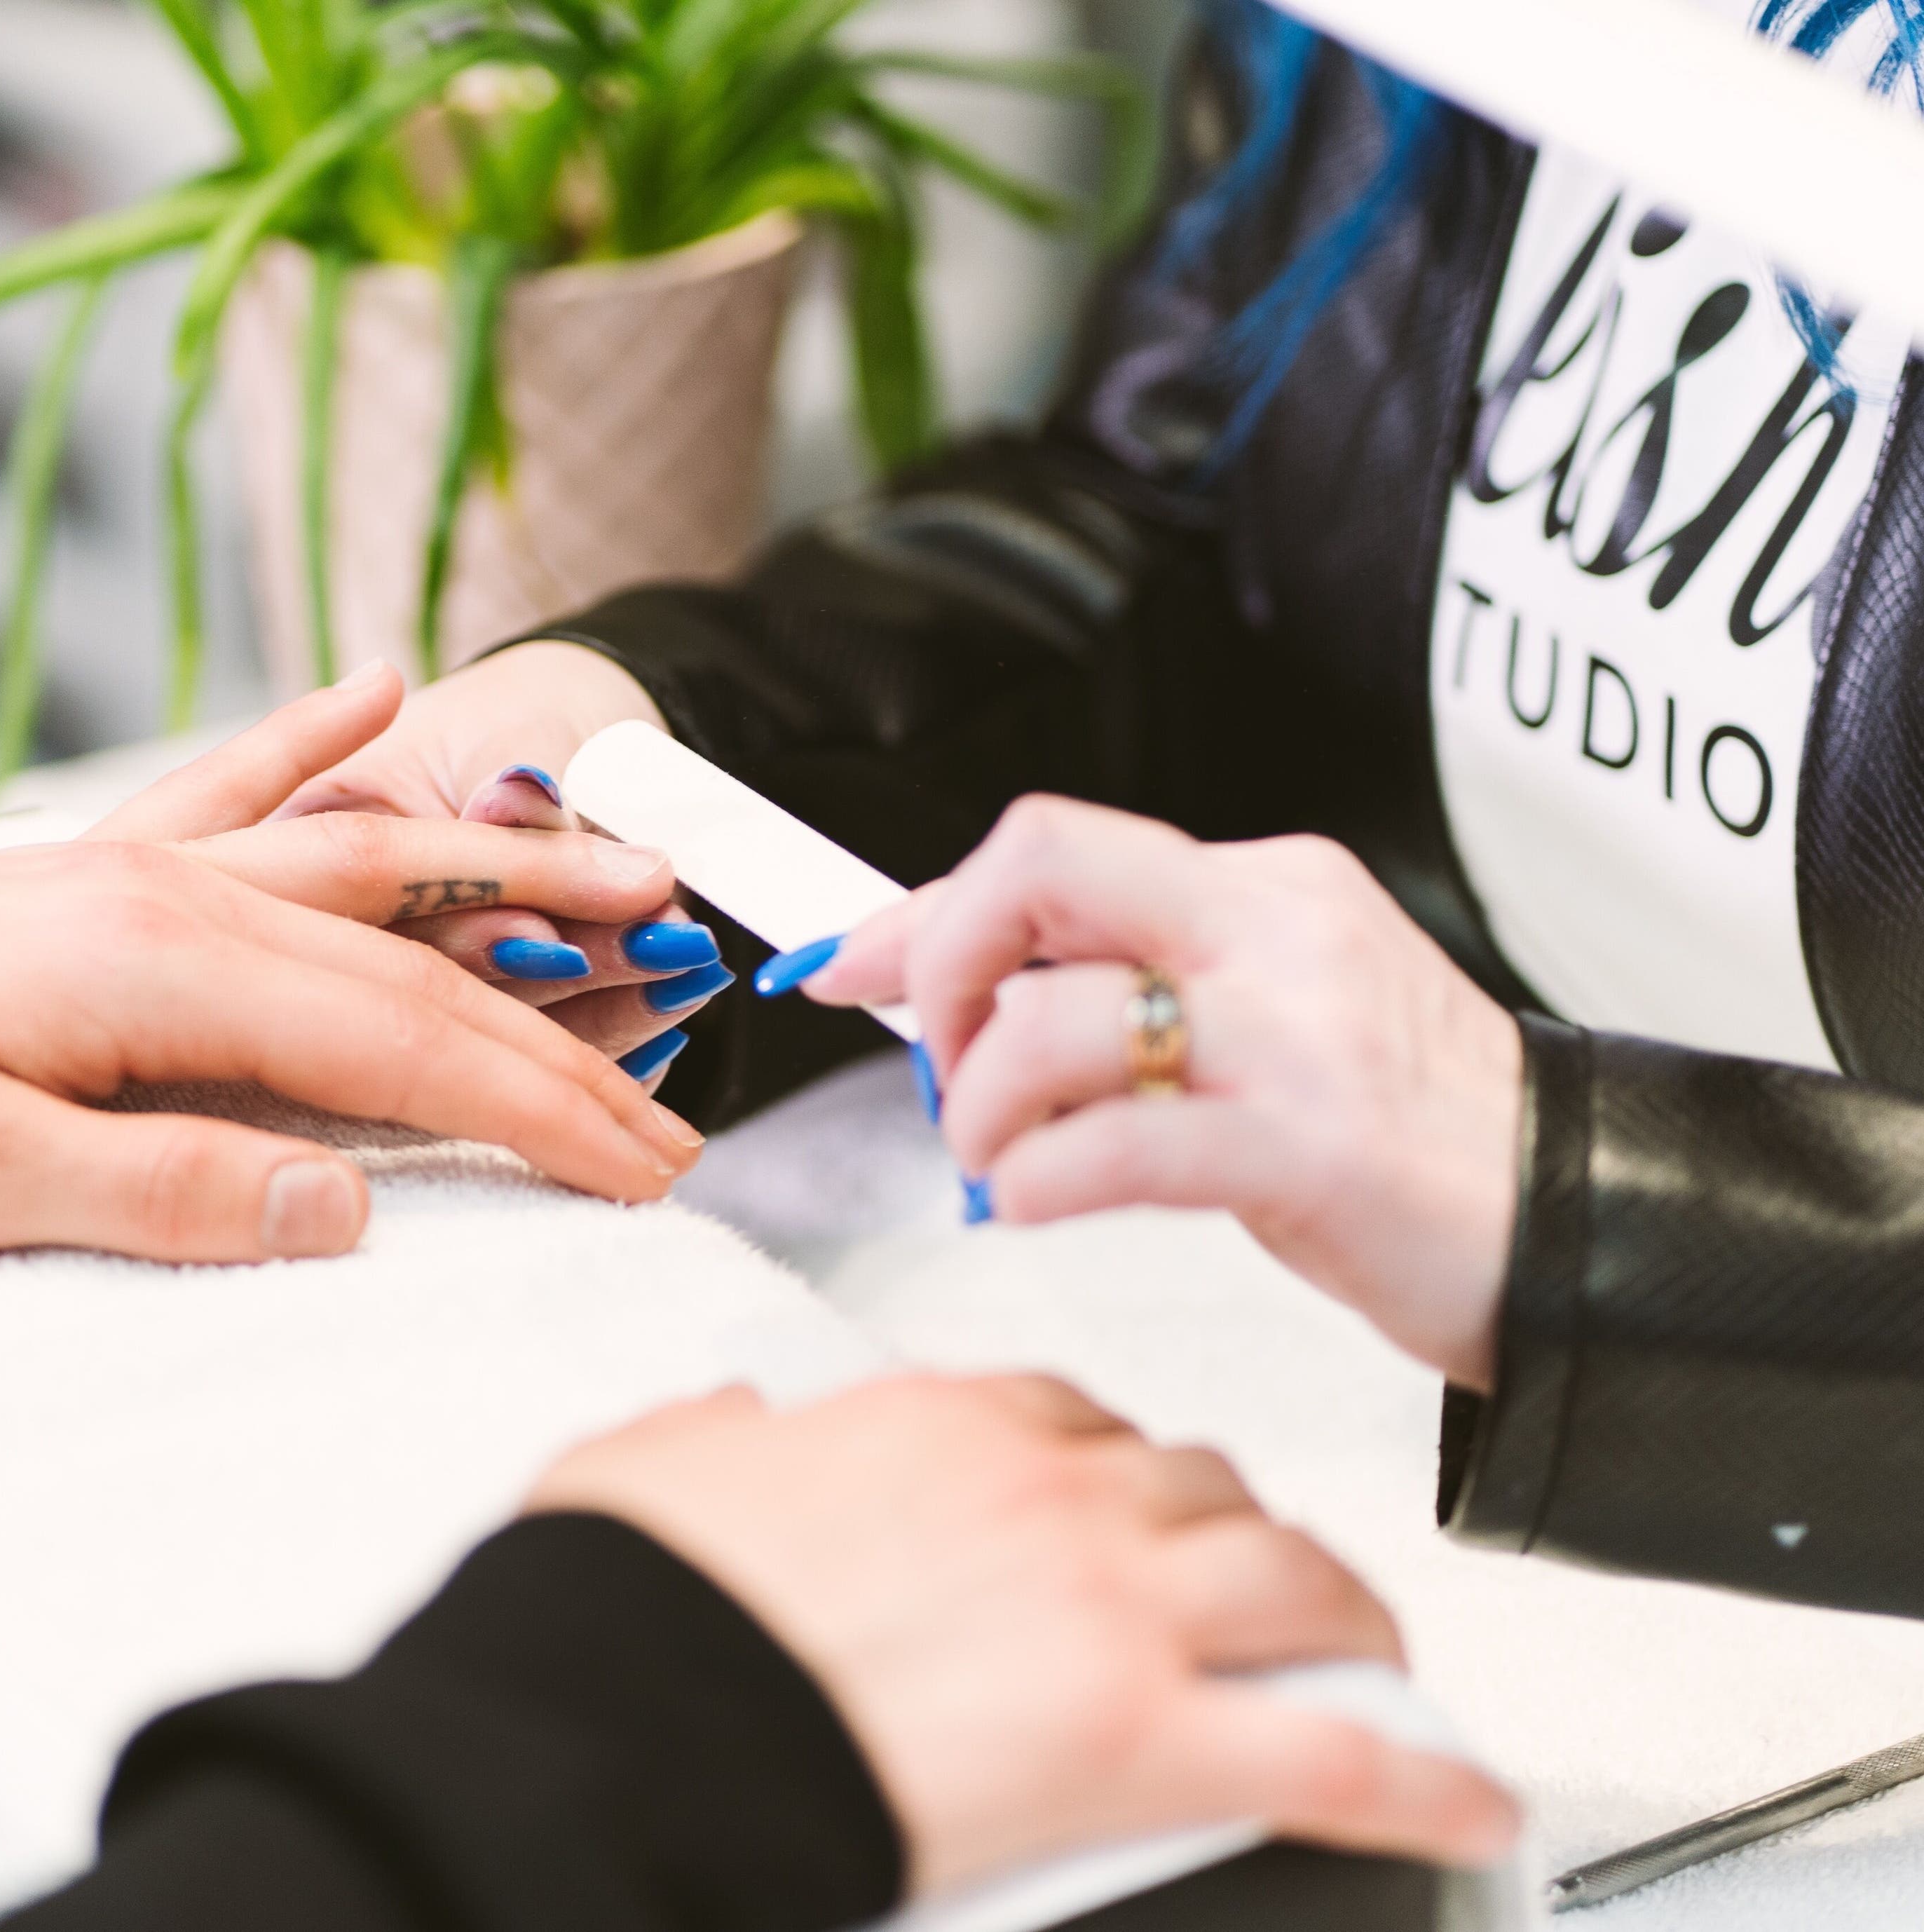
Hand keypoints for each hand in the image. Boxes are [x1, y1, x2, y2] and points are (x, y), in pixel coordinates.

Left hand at [0, 684, 706, 1263]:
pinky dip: (308, 738)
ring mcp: (145, 865)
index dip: (541, 1110)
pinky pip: (229, 788)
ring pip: (365, 861)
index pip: (404, 1045)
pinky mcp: (102, 867)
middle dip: (564, 1034)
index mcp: (163, 967)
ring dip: (503, 875)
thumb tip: (347, 1199)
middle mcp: (179, 892)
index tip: (649, 1166)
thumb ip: (166, 1184)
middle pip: (417, 962)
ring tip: (631, 872)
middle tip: (681, 1102)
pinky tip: (376, 683)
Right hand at [530, 1375, 1519, 1894]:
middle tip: (1254, 1568)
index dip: (1116, 1459)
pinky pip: (1335, 1750)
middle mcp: (1040, 1495)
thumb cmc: (633, 1610)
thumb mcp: (646, 1468)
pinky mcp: (1145, 1742)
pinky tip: (1467, 1799)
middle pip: (1196, 1486)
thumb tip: (729, 1423)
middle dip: (1236, 1525)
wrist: (631, 1716)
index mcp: (930, 1426)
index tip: (1125, 1490)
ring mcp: (1106, 1610)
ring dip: (1341, 1613)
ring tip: (1364, 1648)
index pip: (1068, 1414)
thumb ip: (714, 1434)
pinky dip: (1423, 1778)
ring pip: (1290, 1578)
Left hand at [808, 796, 1521, 1387]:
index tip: (844, 965)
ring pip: (1047, 1018)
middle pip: (1034, 866)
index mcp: (1265, 888)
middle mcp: (1274, 929)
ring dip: (976, 1105)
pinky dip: (1030, 1180)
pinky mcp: (1307, 1145)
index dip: (919, 910)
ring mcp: (1291, 1033)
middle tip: (941, 1063)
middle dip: (941, 963)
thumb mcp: (1270, 1023)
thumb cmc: (1416, 1140)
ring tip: (994, 1161)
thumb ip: (1138, 991)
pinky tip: (1031, 1203)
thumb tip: (975, 999)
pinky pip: (1106, 1145)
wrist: (1584, 1231)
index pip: (1048, 852)